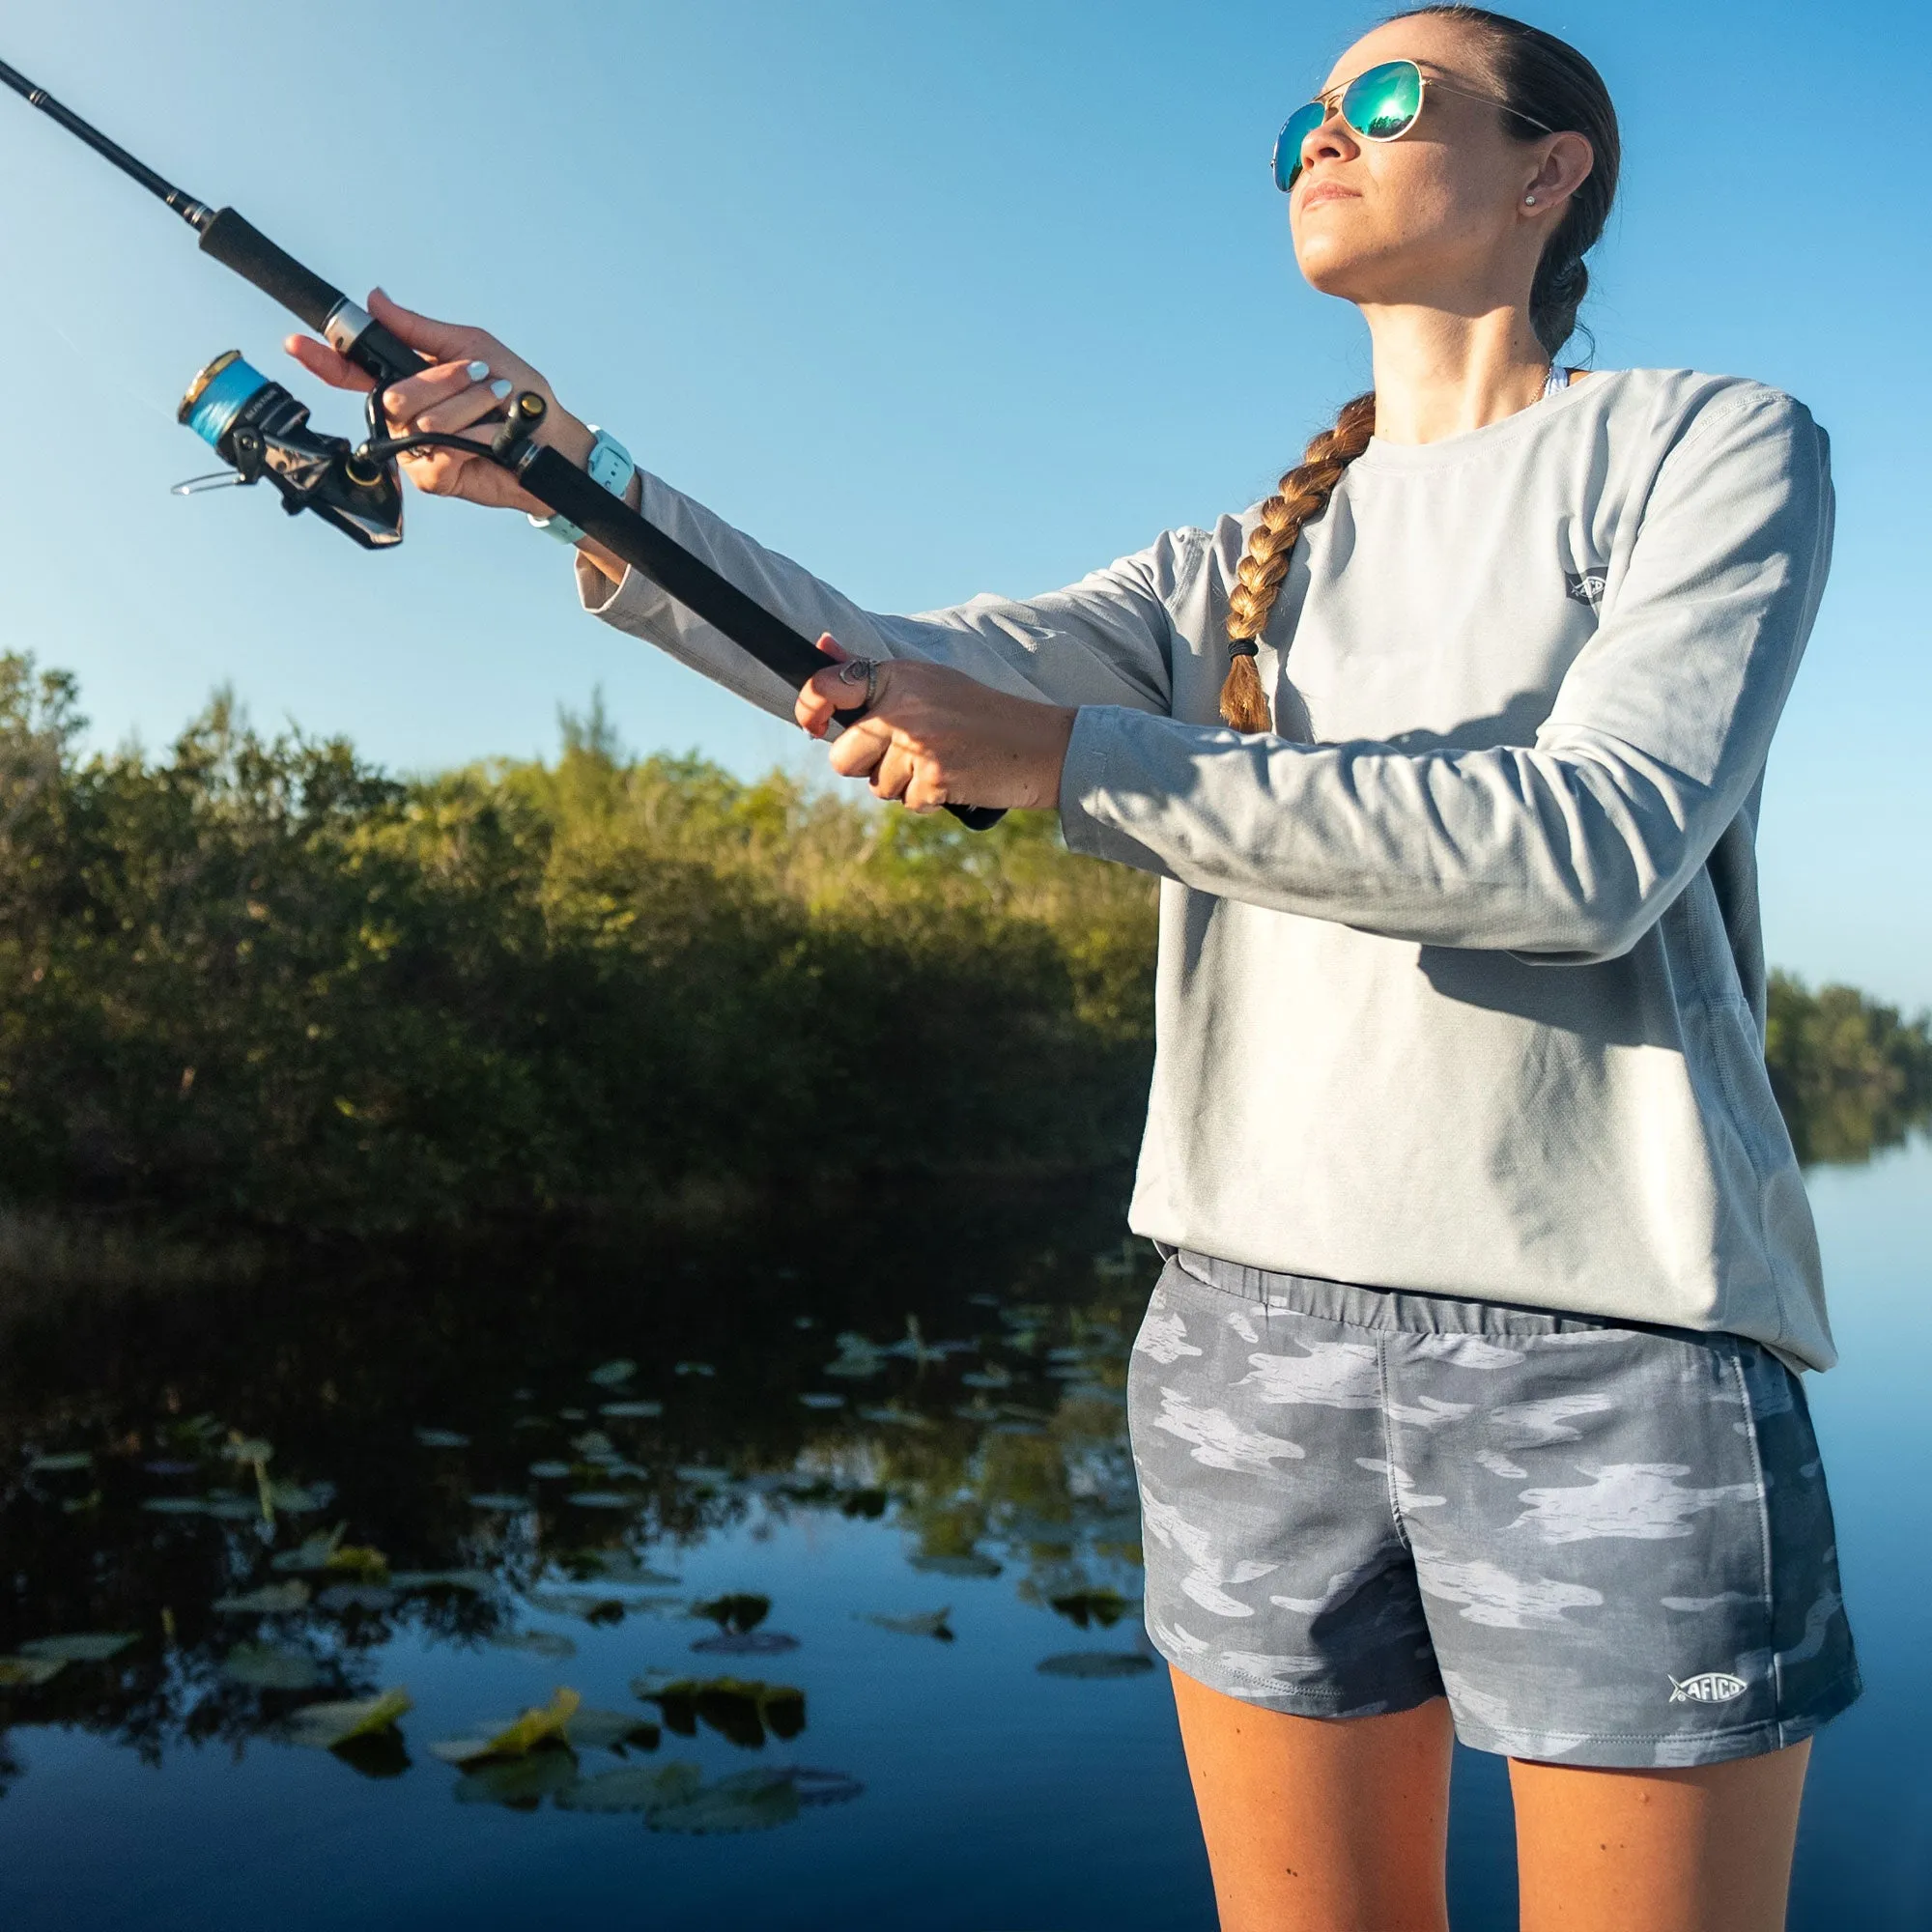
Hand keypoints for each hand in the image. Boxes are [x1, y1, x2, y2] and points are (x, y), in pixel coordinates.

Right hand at [284, 289, 596, 515]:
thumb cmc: (520, 395)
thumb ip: (421, 330)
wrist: (554, 442)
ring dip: (467, 409)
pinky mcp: (435, 477)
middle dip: (442, 382)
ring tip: (496, 408)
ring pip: (417, 423)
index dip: (326, 359)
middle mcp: (407, 414)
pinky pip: (436, 454)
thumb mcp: (475, 347)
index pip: (355, 369)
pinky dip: (473, 438)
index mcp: (410, 378)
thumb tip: (376, 300)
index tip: (298, 344)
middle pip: (391, 395)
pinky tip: (491, 440)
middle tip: (482, 379)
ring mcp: (417, 449)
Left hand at [797, 638, 1074, 811]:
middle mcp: (902, 707)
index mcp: (898, 676)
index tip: (813, 724)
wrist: (1040, 744)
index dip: (810, 707)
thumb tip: (820, 644)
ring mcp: (916, 744)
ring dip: (904, 784)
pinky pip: (906, 803)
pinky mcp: (932, 778)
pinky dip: (928, 800)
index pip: (828, 685)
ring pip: (876, 786)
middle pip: (843, 756)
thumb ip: (868, 672)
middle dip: (867, 765)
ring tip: (942, 762)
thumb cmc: (980, 713)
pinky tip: (955, 778)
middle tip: (908, 754)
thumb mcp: (927, 682)